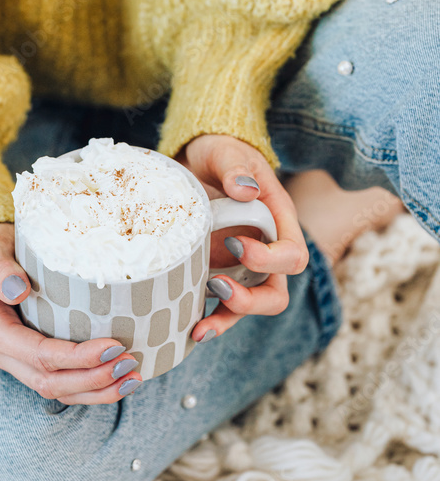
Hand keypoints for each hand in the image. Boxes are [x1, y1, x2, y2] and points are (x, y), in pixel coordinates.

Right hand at [0, 223, 141, 403]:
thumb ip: (0, 269)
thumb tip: (18, 289)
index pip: (38, 355)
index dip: (77, 357)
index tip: (113, 346)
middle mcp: (1, 355)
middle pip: (49, 382)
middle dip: (93, 379)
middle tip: (129, 364)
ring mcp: (16, 363)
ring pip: (57, 391)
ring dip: (96, 390)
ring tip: (132, 378)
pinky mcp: (32, 363)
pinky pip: (62, 385)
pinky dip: (91, 388)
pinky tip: (119, 380)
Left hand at [175, 134, 308, 340]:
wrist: (193, 161)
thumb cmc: (217, 153)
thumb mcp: (224, 151)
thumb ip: (234, 167)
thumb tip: (245, 190)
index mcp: (278, 221)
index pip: (292, 254)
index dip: (269, 259)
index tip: (235, 243)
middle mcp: (264, 250)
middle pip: (276, 292)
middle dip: (252, 300)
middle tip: (217, 286)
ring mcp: (240, 268)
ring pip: (249, 308)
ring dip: (228, 320)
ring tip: (200, 328)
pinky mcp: (216, 274)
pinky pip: (220, 306)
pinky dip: (208, 320)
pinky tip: (188, 329)